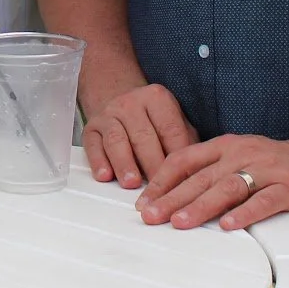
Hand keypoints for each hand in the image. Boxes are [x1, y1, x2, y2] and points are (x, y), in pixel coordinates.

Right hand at [82, 83, 196, 188]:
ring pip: (117, 140)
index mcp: (157, 98)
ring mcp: (109, 114)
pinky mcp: (90, 128)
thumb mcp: (175, 122)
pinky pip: (93, 145)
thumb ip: (186, 142)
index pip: (170, 129)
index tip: (183, 179)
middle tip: (159, 189)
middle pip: (143, 136)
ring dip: (124, 163)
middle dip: (152, 164)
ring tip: (131, 183)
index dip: (177, 156)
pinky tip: (105, 175)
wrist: (121, 103)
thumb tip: (197, 171)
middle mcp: (131, 102)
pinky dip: (98, 161)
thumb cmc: (154, 121)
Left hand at [136, 133, 288, 231]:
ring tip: (180, 223)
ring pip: (228, 187)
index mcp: (226, 146)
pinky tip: (228, 226)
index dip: (162, 180)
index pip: (185, 159)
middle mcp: (243, 154)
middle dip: (172, 198)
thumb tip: (173, 195)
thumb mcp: (239, 158)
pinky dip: (245, 213)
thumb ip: (211, 172)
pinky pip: (264, 201)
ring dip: (202, 206)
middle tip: (150, 216)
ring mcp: (267, 170)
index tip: (142, 200)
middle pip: (201, 177)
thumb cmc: (278, 165)